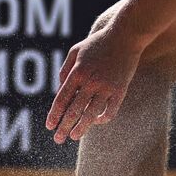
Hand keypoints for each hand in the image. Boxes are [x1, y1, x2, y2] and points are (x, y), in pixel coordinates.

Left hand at [46, 26, 141, 143]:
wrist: (125, 36)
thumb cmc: (97, 43)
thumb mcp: (76, 51)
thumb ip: (65, 70)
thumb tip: (59, 89)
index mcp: (77, 72)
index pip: (62, 99)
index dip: (55, 115)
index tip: (49, 126)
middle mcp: (90, 82)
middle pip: (74, 110)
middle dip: (64, 127)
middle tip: (58, 139)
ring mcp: (106, 87)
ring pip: (91, 114)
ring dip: (81, 128)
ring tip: (74, 136)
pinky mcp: (120, 90)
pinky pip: (110, 111)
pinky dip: (102, 119)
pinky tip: (96, 123)